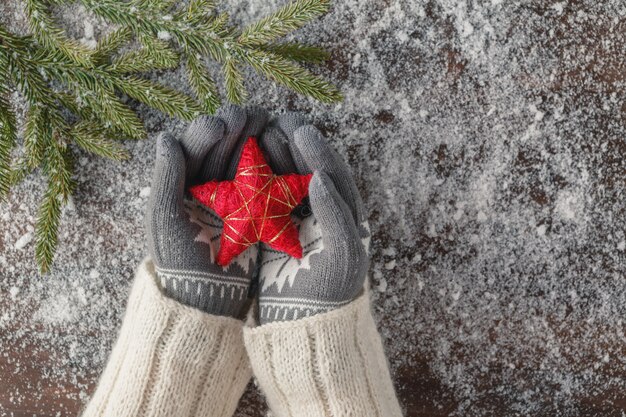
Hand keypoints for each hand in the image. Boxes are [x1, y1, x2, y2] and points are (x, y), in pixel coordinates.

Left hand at [146, 105, 267, 317]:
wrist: (210, 304)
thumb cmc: (181, 266)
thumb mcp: (165, 223)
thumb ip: (164, 180)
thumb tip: (165, 137)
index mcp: (181, 185)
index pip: (193, 148)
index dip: (207, 132)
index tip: (222, 126)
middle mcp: (207, 186)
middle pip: (222, 146)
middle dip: (237, 127)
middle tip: (254, 115)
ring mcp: (235, 196)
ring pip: (246, 158)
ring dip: (259, 139)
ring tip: (273, 124)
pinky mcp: (259, 209)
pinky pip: (267, 179)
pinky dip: (277, 162)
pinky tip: (287, 149)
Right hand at [256, 114, 370, 322]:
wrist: (303, 327)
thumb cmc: (330, 293)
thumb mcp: (343, 254)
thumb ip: (336, 213)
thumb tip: (322, 176)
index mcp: (344, 211)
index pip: (332, 171)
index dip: (317, 149)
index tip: (300, 130)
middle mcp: (320, 210)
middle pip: (307, 167)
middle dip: (292, 144)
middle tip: (273, 123)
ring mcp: (293, 217)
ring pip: (283, 177)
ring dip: (270, 155)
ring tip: (254, 134)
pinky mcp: (269, 228)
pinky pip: (261, 195)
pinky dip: (251, 178)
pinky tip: (237, 163)